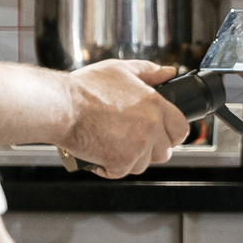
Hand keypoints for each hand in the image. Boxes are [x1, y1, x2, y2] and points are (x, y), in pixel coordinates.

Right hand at [63, 59, 190, 176]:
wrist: (61, 106)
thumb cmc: (85, 88)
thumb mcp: (119, 69)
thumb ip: (148, 71)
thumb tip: (169, 72)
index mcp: (155, 104)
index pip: (181, 128)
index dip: (172, 134)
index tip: (163, 135)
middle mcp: (151, 126)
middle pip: (165, 151)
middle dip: (150, 149)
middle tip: (132, 141)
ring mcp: (137, 146)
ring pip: (144, 164)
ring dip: (130, 159)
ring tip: (113, 145)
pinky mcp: (121, 162)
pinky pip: (122, 172)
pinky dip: (111, 168)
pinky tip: (101, 154)